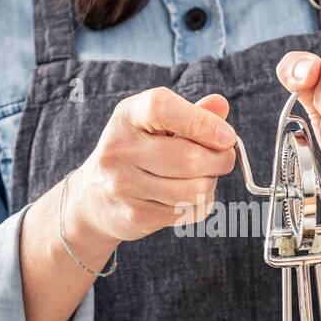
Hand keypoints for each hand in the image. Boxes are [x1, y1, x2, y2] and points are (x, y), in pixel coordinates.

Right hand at [70, 87, 235, 242]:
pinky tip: (187, 196)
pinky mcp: (135, 215)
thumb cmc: (138, 152)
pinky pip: (189, 212)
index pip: (163, 109)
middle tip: (223, 158)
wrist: (94, 198)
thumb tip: (221, 105)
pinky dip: (200, 204)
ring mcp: (124, 185)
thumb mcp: (156, 124)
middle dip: (220, 160)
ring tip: (201, 178)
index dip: (202, 122)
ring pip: (195, 190)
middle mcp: (120, 150)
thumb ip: (191, 113)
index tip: (226, 136)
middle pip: (190, 158)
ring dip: (210, 184)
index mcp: (128, 116)